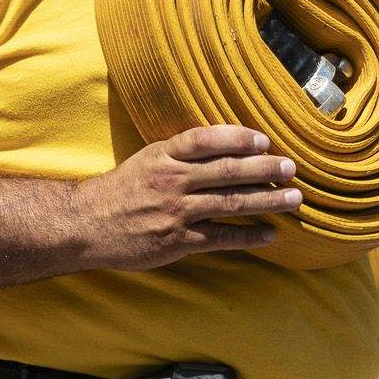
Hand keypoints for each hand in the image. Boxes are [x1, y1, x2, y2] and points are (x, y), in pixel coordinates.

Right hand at [74, 125, 298, 269]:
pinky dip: (249, 235)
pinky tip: (270, 233)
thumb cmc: (120, 190)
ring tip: (293, 198)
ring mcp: (176, 212)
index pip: (205, 140)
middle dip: (264, 168)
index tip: (263, 139)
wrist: (85, 225)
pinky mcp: (177, 240)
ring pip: (230, 202)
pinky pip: (221, 238)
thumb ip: (180, 153)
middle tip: (291, 167)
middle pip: (227, 170)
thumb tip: (224, 145)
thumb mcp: (146, 159)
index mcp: (163, 156)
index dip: (237, 137)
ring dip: (267, 200)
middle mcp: (172, 180)